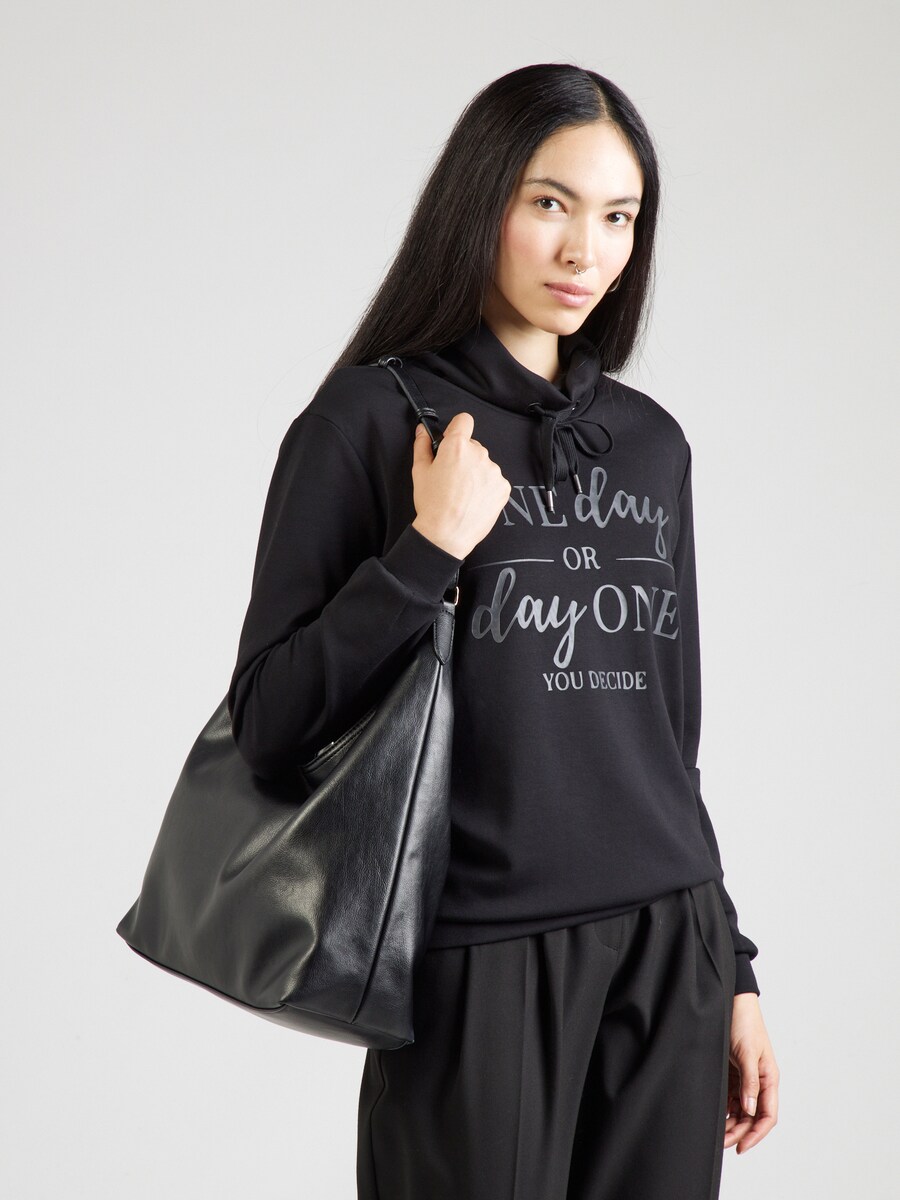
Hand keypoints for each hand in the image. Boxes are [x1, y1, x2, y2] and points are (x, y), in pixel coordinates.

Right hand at [411, 412, 511, 559]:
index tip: (452, 440)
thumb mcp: (419, 472)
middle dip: (463, 457)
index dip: (456, 429)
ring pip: (484, 464)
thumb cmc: (432, 505)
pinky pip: (494, 480)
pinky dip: (486, 487)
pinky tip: (473, 500)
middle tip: (451, 477)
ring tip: (462, 493)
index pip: (464, 420)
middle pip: (473, 446)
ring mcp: (493, 472)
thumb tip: (423, 431)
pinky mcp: (503, 487)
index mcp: (457, 447)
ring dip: (476, 473)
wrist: (447, 534)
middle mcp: (479, 455)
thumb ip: (422, 445)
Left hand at [725, 992, 779, 1153]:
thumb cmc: (743, 1022)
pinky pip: (730, 1097)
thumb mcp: (747, 1052)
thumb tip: (750, 1110)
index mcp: (768, 1078)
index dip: (756, 1134)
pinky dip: (723, 1108)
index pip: (767, 1115)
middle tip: (721, 1143)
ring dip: (730, 1122)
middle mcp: (758, 1080)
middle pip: (752, 1116)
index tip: (741, 1147)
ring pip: (740, 1109)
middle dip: (739, 1131)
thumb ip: (749, 1082)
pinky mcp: (732, 1071)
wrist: (730, 1000)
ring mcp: (745, 1077)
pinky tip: (713, 1115)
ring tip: (716, 1134)